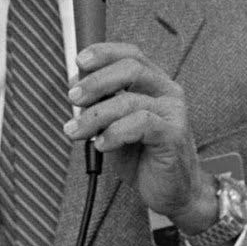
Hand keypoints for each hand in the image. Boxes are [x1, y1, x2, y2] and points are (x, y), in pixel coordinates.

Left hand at [63, 42, 216, 234]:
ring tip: (76, 130)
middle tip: (73, 97)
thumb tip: (75, 90)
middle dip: (96, 81)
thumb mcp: (115, 125)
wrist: (172, 192)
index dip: (104, 53)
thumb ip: (102, 106)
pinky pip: (140, 124)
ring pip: (129, 100)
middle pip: (131, 69)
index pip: (131, 55)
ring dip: (95, 115)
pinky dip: (114, 132)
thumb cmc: (143, 156)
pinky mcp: (173, 135)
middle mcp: (168, 92)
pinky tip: (102, 143)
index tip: (79, 62)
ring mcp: (173, 112)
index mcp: (155, 84)